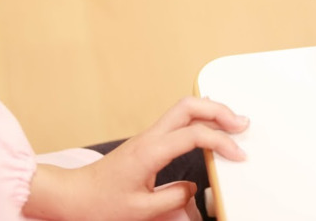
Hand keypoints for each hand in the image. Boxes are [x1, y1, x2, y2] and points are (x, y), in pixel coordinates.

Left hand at [27, 97, 247, 220]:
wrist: (74, 194)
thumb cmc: (101, 202)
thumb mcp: (142, 209)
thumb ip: (174, 196)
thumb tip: (194, 187)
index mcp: (150, 151)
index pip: (193, 134)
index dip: (220, 142)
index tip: (237, 155)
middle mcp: (150, 136)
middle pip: (190, 106)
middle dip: (220, 111)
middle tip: (242, 124)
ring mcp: (148, 135)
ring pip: (184, 108)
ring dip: (211, 111)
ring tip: (233, 123)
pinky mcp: (148, 140)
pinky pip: (178, 120)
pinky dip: (199, 119)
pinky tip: (209, 128)